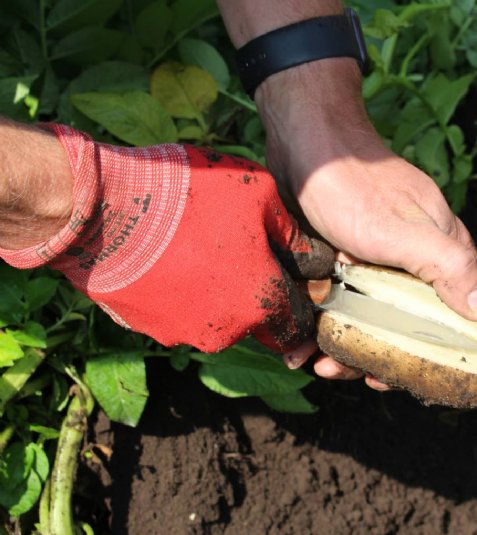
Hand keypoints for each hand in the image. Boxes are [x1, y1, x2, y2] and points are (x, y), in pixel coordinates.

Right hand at [0, 124, 333, 352]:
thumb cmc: (188, 195)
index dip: (300, 301)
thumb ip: (291, 233)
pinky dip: (178, 291)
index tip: (292, 279)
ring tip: (197, 246)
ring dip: (215, 291)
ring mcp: (181, 333)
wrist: (100, 207)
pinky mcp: (144, 327)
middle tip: (240, 251)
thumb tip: (311, 256)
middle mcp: (226, 331)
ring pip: (214, 317)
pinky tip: (168, 256)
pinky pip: (175, 312)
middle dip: (255, 293)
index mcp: (262, 302)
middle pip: (255, 320)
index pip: (298, 324)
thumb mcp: (258, 194)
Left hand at [256, 61, 476, 388]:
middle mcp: (414, 261)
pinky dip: (324, 325)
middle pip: (410, 324)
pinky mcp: (343, 259)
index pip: (461, 313)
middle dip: (386, 356)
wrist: (304, 143)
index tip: (419, 380)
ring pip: (371, 317)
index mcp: (443, 253)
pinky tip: (300, 346)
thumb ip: (446, 266)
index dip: (447, 351)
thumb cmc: (356, 186)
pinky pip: (339, 303)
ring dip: (349, 347)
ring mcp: (376, 261)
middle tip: (357, 376)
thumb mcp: (403, 230)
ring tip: (320, 365)